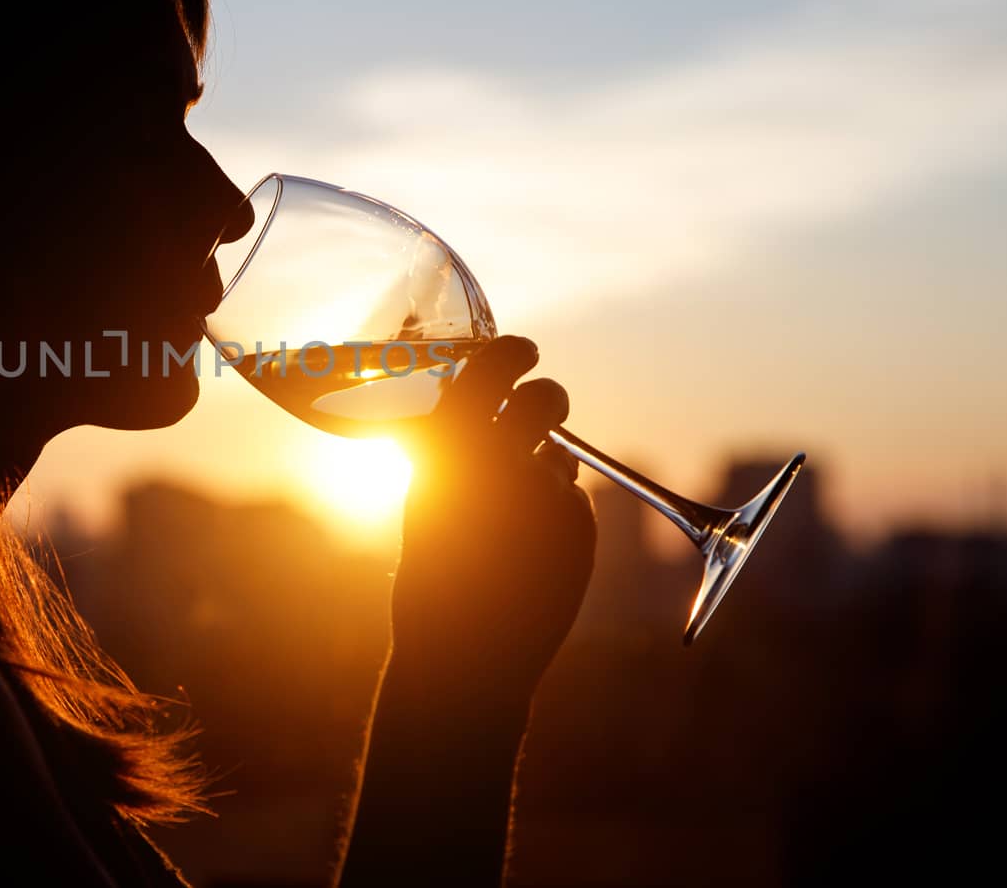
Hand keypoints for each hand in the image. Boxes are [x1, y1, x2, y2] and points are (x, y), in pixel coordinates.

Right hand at [391, 336, 596, 700]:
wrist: (464, 655)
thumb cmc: (431, 577)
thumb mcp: (425, 502)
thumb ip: (454, 455)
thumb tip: (484, 415)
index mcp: (449, 448)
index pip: (491, 368)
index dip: (512, 353)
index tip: (524, 350)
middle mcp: (502, 459)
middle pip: (546, 399)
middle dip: (549, 398)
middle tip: (543, 410)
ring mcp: (546, 494)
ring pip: (559, 458)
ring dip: (544, 470)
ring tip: (511, 521)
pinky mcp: (580, 528)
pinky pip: (573, 502)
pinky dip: (556, 515)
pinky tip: (529, 552)